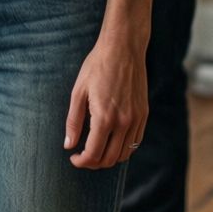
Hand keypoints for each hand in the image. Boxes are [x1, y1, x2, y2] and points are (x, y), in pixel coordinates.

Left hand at [64, 33, 147, 169]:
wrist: (123, 48)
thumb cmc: (97, 66)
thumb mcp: (79, 91)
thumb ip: (73, 121)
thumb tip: (68, 145)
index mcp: (104, 117)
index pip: (93, 154)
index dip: (81, 161)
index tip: (73, 158)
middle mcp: (124, 122)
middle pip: (109, 159)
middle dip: (94, 163)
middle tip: (83, 156)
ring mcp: (136, 119)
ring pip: (124, 154)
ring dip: (109, 158)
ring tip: (96, 150)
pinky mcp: (144, 114)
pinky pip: (135, 142)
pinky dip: (123, 148)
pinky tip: (112, 140)